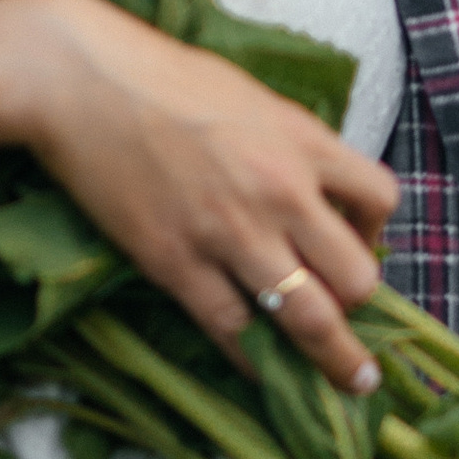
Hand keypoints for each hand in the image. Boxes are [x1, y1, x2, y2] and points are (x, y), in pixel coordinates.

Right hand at [0, 0, 395, 394]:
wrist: (80, 81)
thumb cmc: (161, 76)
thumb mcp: (250, 98)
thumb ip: (289, 144)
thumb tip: (313, 188)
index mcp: (302, 141)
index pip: (378, 199)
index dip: (375, 230)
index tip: (357, 243)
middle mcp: (280, 192)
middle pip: (356, 276)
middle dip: (359, 305)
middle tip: (351, 319)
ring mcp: (230, 233)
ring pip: (308, 318)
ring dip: (332, 358)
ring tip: (348, 382)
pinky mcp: (176, 263)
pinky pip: (233, 330)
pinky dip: (254, 358)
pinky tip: (263, 369)